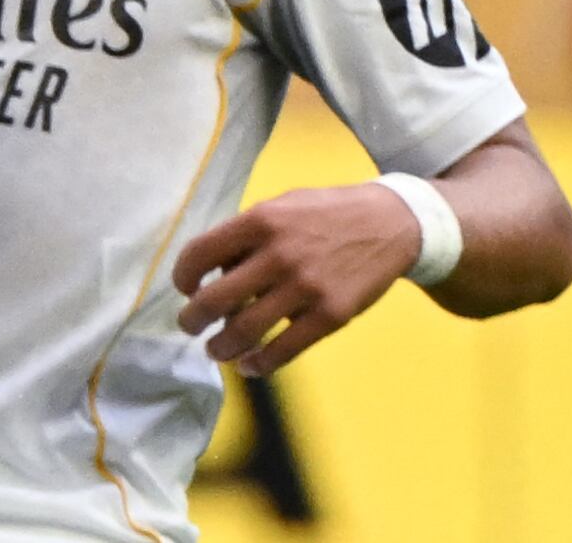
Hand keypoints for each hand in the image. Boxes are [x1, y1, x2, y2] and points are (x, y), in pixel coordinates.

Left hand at [171, 182, 423, 375]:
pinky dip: (260, 363)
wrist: (389, 224)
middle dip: (193, 319)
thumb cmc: (325, 213)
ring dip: (221, 346)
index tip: (185, 288)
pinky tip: (249, 366)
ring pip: (246, 330)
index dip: (183, 275)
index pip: (200, 253)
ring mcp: (306, 288)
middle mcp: (278, 254)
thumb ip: (246, 234)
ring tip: (215, 349)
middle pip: (216, 299)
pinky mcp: (331, 316)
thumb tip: (214, 271)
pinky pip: (285, 349)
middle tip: (190, 326)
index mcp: (259, 221)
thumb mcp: (279, 206)